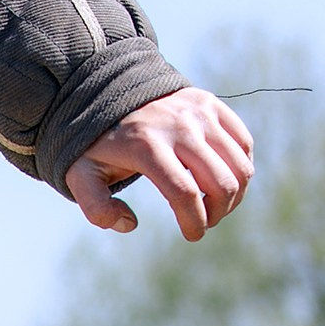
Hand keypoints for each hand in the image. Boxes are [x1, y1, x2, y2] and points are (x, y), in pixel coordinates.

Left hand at [67, 87, 255, 241]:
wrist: (111, 91)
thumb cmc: (98, 143)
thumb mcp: (81, 175)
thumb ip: (95, 207)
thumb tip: (129, 224)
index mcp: (147, 145)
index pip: (184, 192)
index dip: (194, 221)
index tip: (192, 235)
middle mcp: (179, 126)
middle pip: (220, 182)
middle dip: (217, 214)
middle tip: (203, 222)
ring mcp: (200, 113)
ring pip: (239, 166)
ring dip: (234, 196)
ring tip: (214, 206)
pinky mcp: (213, 105)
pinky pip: (244, 144)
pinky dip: (240, 168)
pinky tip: (221, 180)